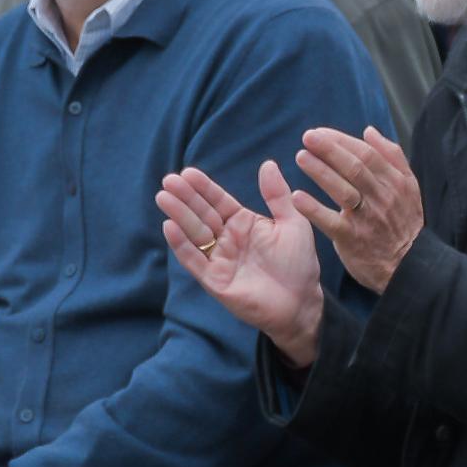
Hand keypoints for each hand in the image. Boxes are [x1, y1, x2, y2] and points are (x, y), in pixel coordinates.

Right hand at [157, 161, 324, 366]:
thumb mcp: (293, 223)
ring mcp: (220, 259)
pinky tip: (169, 226)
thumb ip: (277, 195)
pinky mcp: (215, 280)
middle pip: (202, 214)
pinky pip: (194, 260)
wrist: (302, 302)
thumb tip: (267, 163)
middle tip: (169, 180)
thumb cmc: (299, 263)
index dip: (203, 187)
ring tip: (164, 197)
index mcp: (243, 223)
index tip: (188, 172)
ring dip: (179, 215)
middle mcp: (228, 239)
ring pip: (194, 233)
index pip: (218, 201)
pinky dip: (181, 244)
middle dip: (185, 197)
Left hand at [291, 126, 424, 294]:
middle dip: (330, 150)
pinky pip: (331, 222)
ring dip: (320, 172)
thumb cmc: (403, 222)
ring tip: (301, 157)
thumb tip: (369, 131)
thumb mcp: (409, 187)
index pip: (366, 154)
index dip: (342, 141)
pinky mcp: (352, 239)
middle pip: (354, 168)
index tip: (320, 133)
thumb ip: (392, 157)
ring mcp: (367, 219)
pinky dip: (314, 209)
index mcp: (395, 182)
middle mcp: (382, 197)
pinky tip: (297, 197)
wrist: (408, 266)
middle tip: (308, 137)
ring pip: (343, 190)